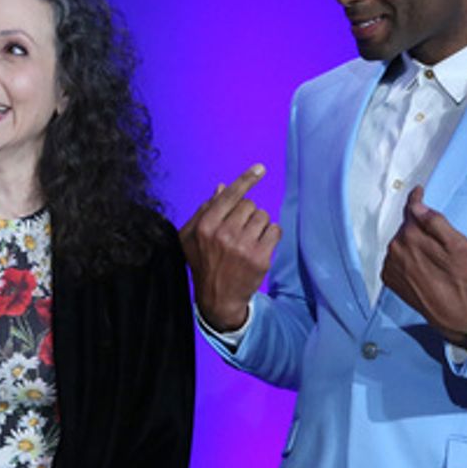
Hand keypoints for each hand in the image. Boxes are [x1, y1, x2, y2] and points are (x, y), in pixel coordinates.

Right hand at [179, 164, 281, 330]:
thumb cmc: (202, 263)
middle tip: (239, 230)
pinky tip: (259, 246)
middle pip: (249, 205)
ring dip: (259, 224)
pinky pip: (275, 231)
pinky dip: (270, 235)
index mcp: (206, 226)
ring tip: (248, 239)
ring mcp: (243, 247)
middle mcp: (224, 234)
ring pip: (263, 216)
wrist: (217, 299)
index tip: (260, 168)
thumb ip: (204, 211)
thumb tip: (222, 187)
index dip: (246, 180)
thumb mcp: (191, 238)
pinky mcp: (260, 258)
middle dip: (247, 213)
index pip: (230, 196)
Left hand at [381, 186, 466, 347]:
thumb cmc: (459, 277)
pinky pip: (395, 259)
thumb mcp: (459, 245)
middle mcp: (395, 247)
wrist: (451, 310)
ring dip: (411, 245)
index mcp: (412, 235)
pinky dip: (405, 259)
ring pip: (400, 244)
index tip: (418, 191)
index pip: (411, 209)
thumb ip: (437, 222)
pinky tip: (420, 269)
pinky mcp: (388, 277)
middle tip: (437, 244)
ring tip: (430, 261)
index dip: (416, 199)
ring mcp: (389, 264)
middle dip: (418, 229)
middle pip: (406, 227)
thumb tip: (418, 206)